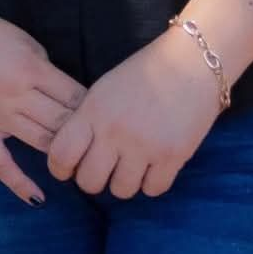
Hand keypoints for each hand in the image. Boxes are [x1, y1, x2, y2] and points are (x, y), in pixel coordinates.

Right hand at [0, 8, 85, 205]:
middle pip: (61, 122)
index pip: (73, 96)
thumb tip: (71, 98)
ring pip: (40, 142)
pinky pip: (0, 165)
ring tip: (81, 159)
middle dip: (83, 130)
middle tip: (99, 139)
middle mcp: (14, 96)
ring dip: (63, 152)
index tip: (105, 115)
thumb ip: (48, 72)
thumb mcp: (27, 44)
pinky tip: (39, 198)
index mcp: (30, 69)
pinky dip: (19, 183)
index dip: (92, 107)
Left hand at [48, 27, 223, 199]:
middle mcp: (116, 131)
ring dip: (126, 181)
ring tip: (133, 163)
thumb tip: (72, 157)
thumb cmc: (145, 73)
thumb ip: (87, 121)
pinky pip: (153, 190)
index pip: (61, 155)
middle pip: (89, 182)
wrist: (192, 61)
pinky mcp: (173, 156)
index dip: (60, 168)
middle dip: (94, 179)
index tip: (69, 168)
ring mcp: (145, 146)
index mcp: (94, 110)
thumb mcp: (105, 90)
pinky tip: (155, 164)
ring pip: (122, 191)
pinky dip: (152, 182)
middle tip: (105, 167)